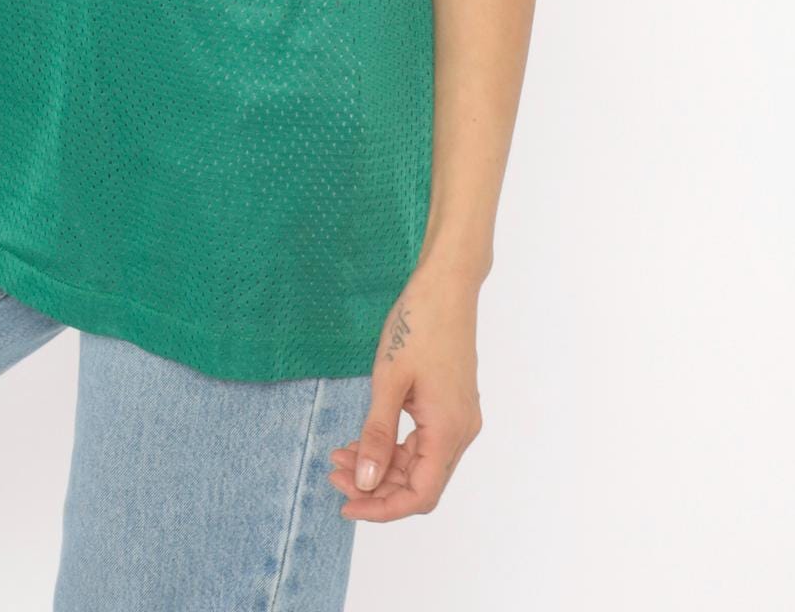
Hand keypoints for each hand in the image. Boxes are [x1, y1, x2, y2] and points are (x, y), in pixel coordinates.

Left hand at [326, 263, 483, 520]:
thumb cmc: (418, 325)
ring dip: (382, 466)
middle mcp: (460, 431)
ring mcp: (458, 418)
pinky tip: (364, 439)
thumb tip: (364, 482)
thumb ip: (377, 434)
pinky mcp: (451, 405)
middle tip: (333, 473)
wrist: (447, 285)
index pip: (420, 494)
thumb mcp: (388, 380)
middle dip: (376, 486)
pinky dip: (394, 446)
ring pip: (420, 463)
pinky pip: (423, 441)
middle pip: (420, 482)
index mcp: (449, 430)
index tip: (346, 505)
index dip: (383, 508)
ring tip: (341, 455)